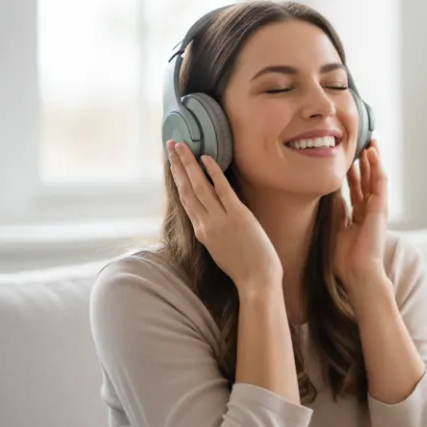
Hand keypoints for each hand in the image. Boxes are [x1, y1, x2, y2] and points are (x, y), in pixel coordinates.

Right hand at [166, 140, 281, 290]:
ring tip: (181, 146)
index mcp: (201, 232)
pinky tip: (207, 158)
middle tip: (170, 145)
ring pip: (199, 186)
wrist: (256, 281)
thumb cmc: (243, 268)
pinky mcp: (237, 215)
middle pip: (187, 189)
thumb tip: (212, 216)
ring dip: (189, 164)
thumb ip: (213, 231)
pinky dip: (213, 173)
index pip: (185, 200)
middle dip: (178, 166)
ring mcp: (220, 219)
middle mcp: (205, 224)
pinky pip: (222, 189)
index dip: (177, 180)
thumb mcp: (220, 249)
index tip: (172, 164)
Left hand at [334, 140, 389, 291]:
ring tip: (370, 142)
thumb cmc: (344, 259)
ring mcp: (377, 208)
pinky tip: (373, 153)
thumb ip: (335, 211)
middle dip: (364, 162)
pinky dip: (377, 166)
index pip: (356, 188)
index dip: (352, 172)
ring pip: (375, 177)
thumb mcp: (333, 229)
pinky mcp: (381, 208)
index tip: (346, 158)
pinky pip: (380, 182)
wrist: (357, 272)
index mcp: (358, 215)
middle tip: (360, 143)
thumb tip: (330, 194)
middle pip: (367, 180)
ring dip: (374, 159)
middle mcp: (369, 210)